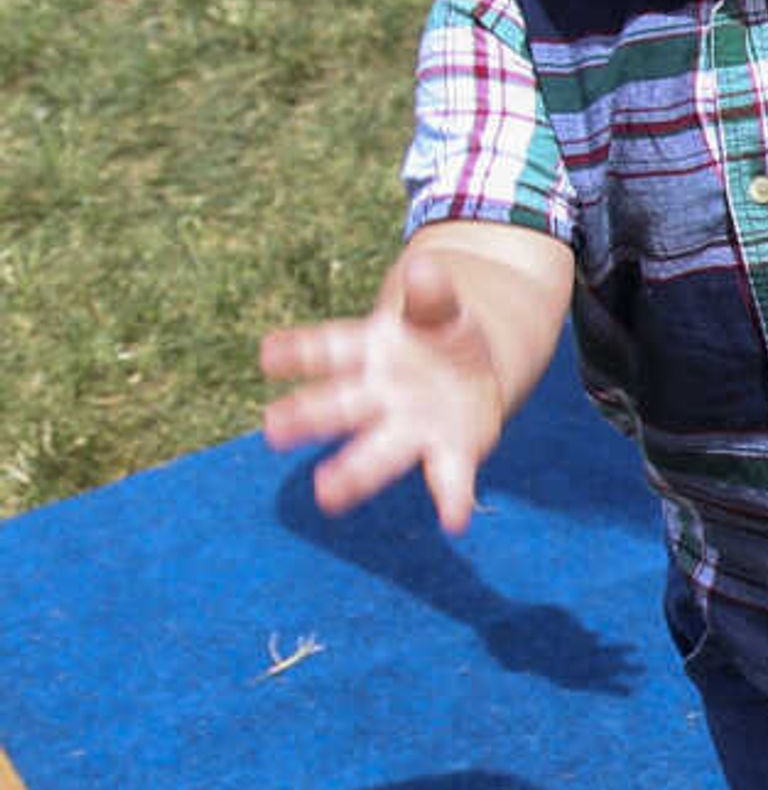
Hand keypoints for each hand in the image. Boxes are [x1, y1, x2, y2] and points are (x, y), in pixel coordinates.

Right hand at [259, 243, 520, 532]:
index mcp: (369, 352)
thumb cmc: (441, 334)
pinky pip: (449, 477)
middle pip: (341, 405)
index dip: (298, 351)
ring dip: (353, 474)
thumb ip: (431, 295)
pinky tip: (454, 522)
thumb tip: (426, 266)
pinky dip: (451, 498)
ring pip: (378, 452)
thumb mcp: (439, 307)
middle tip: (272, 429)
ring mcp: (412, 427)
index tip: (268, 354)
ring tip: (327, 496)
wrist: (476, 368)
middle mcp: (380, 397)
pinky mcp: (451, 451)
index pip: (328, 349)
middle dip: (309, 416)